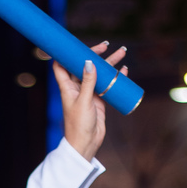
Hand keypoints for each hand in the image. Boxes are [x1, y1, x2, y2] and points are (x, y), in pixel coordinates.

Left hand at [55, 41, 128, 160]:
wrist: (86, 144)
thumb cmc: (79, 125)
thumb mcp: (84, 101)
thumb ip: (88, 82)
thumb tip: (90, 62)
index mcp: (67, 87)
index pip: (62, 65)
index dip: (67, 54)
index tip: (75, 44)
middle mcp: (77, 88)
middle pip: (85, 65)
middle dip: (95, 54)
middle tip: (106, 45)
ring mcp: (89, 93)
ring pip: (99, 73)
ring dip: (110, 63)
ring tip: (122, 52)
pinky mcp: (99, 100)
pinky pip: (108, 84)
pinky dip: (116, 77)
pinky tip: (124, 70)